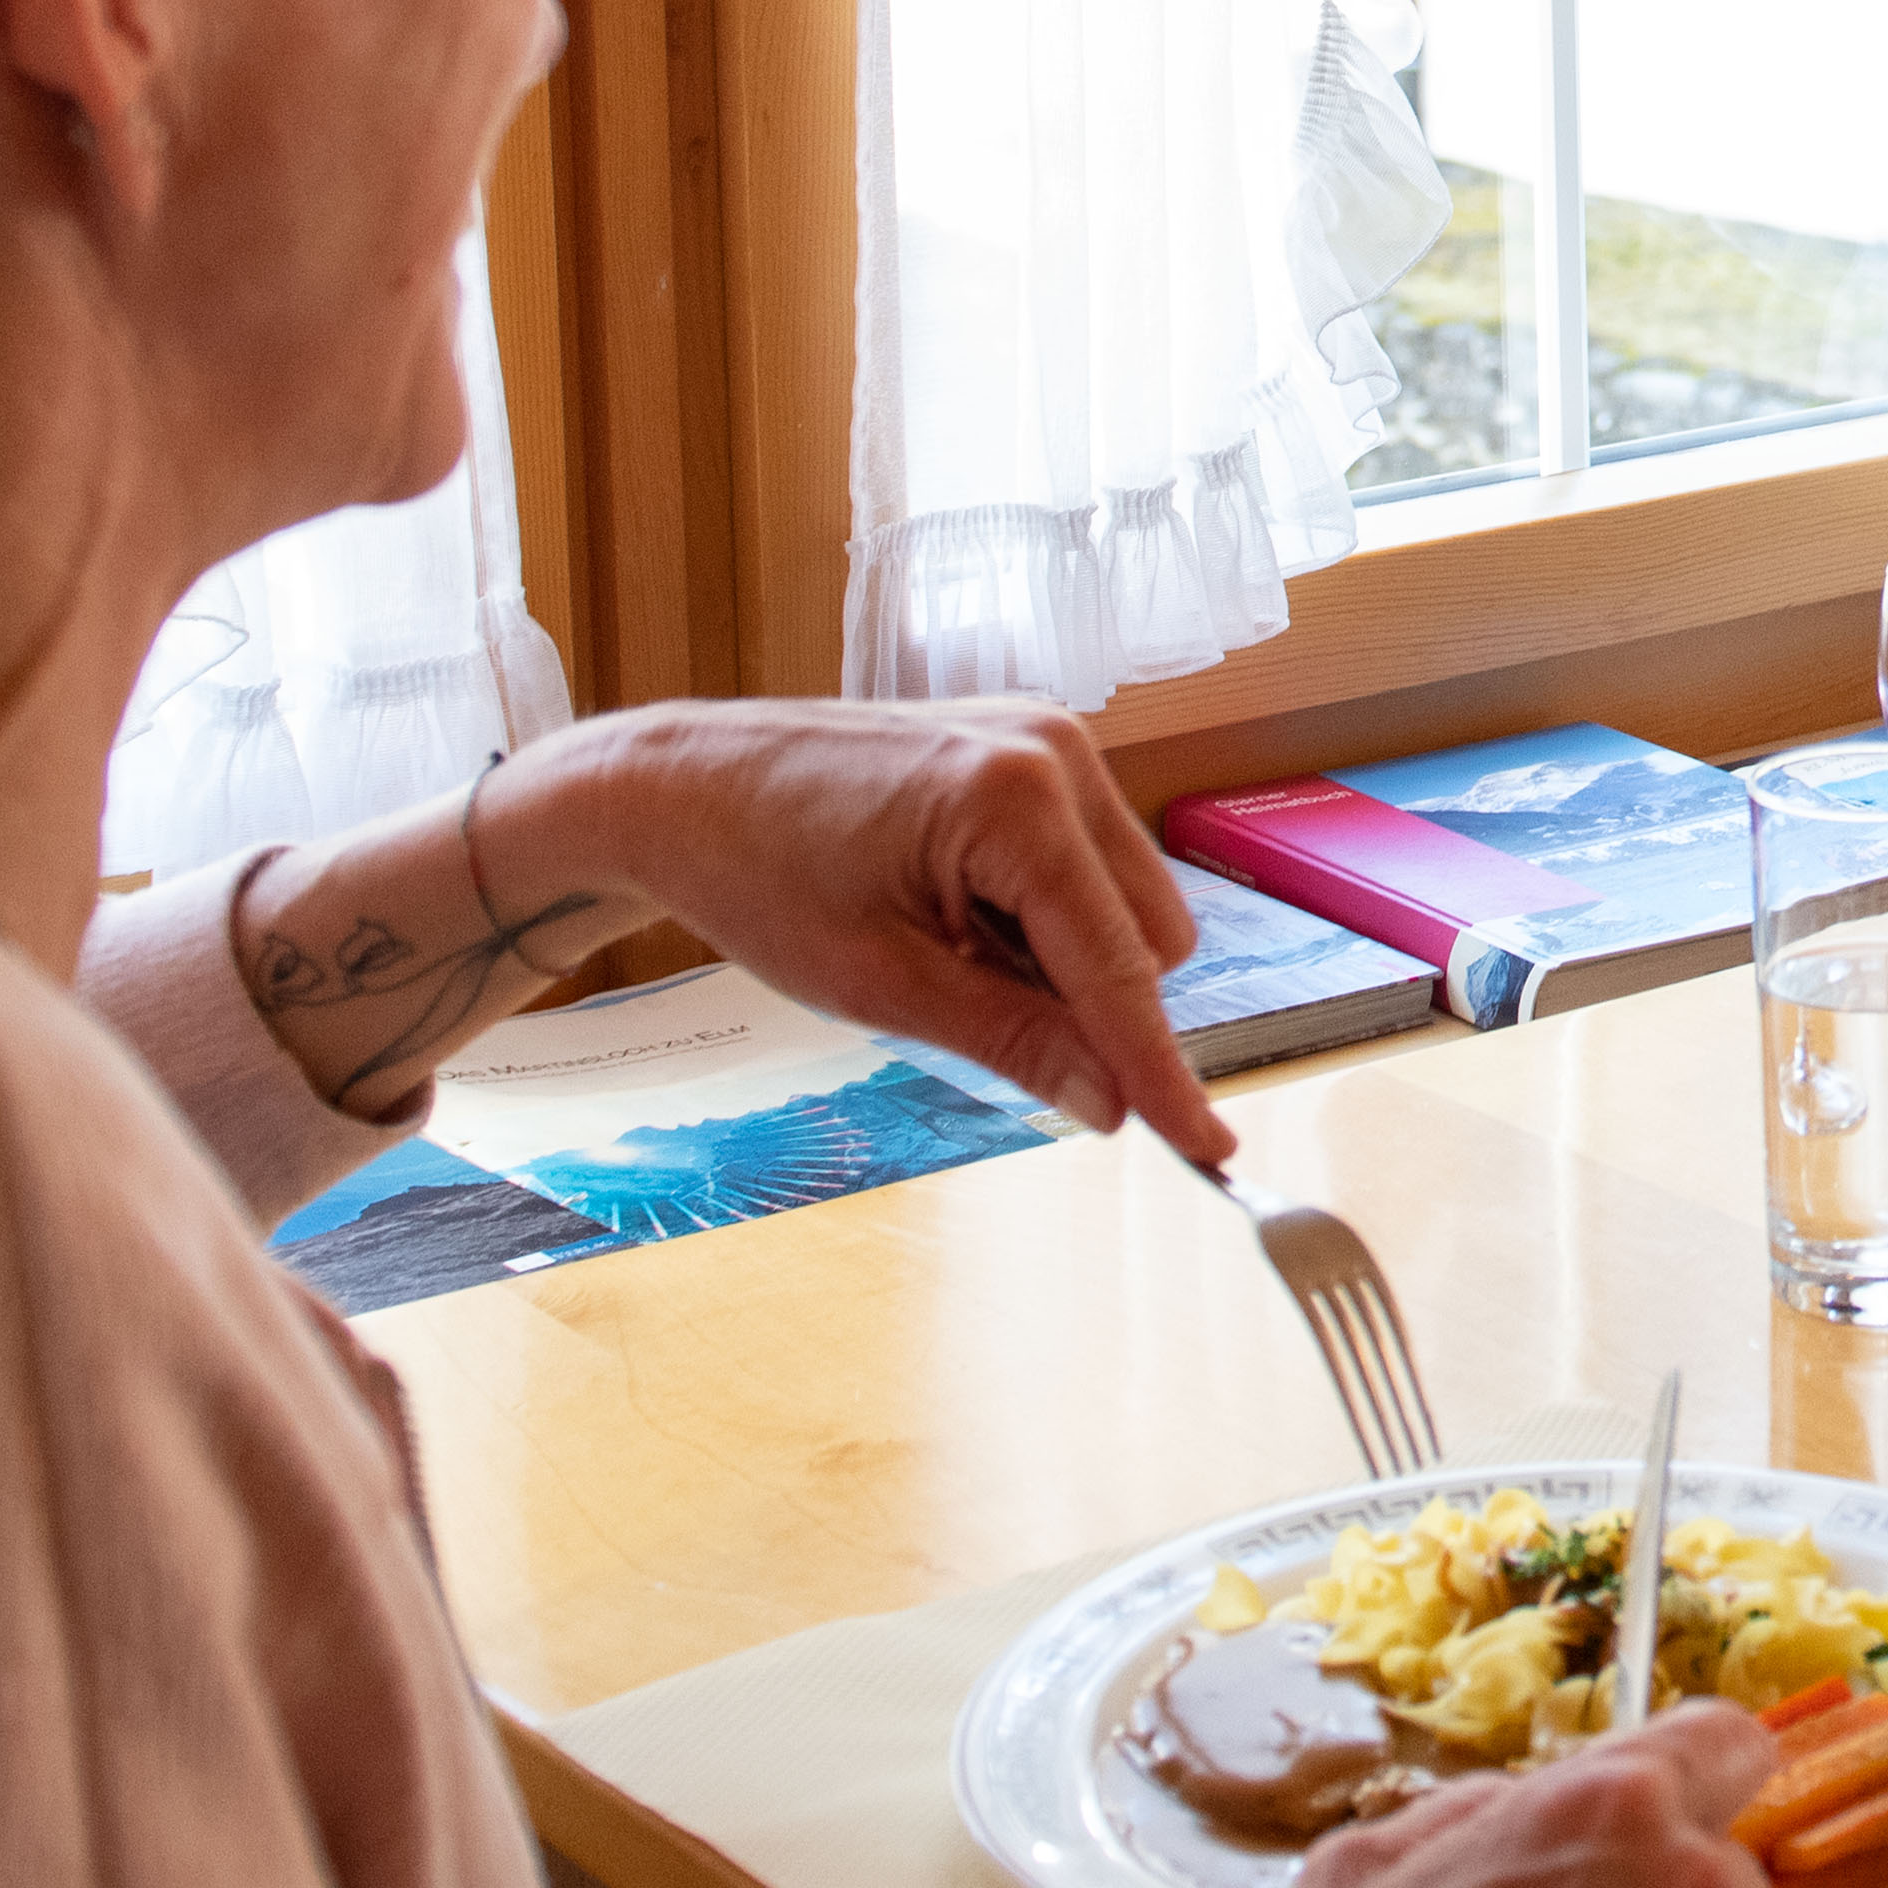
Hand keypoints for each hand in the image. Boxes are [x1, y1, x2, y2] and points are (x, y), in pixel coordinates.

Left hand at [544, 697, 1230, 1171]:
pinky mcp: (1029, 745)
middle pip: (1151, 935)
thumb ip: (1012, 1041)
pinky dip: (1042, 915)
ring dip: (1065, 957)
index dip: (1160, 1072)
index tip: (1207, 1149)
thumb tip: (1109, 1105)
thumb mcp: (881, 985)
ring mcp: (1048, 738)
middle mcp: (1055, 751)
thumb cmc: (757, 875)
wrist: (680, 784)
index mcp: (1016, 801)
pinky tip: (952, 910)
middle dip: (1092, 1000)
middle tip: (966, 1006)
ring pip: (1127, 902)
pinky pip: (1087, 862)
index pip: (1120, 969)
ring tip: (944, 947)